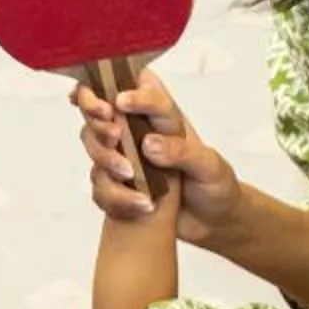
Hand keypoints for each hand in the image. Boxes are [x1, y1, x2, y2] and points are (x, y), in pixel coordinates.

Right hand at [71, 68, 235, 232]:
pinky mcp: (118, 184)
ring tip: (130, 175)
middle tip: (114, 136)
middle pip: (98, 109)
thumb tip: (148, 144)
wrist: (213, 223)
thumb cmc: (215, 184)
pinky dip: (113, 195)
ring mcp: (124, 156)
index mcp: (162, 114)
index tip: (120, 103)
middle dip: (97, 120)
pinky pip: (99, 186)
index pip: (134, 86)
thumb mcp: (208, 165)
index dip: (118, 84)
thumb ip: (180, 151)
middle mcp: (137, 130)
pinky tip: (140, 204)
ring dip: (105, 158)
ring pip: (93, 145)